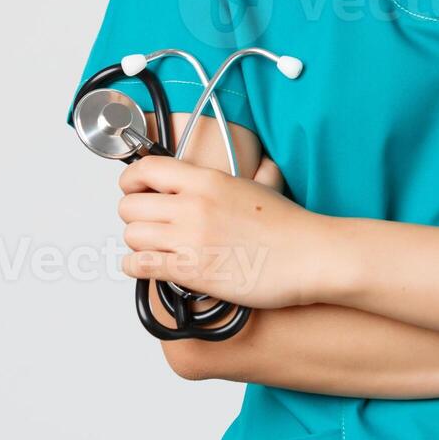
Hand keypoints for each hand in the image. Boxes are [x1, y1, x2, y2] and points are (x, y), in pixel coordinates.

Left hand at [118, 154, 337, 309]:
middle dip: (133, 216)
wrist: (308, 255)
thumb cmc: (288, 227)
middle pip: (130, 205)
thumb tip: (237, 168)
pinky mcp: (191, 270)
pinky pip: (140, 266)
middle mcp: (192, 205)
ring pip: (132, 236)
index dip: (131, 180)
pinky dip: (136, 268)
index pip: (146, 169)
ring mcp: (190, 238)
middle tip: (146, 224)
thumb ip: (228, 179)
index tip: (134, 189)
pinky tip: (148, 268)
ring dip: (137, 244)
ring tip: (152, 249)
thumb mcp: (257, 184)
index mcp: (206, 180)